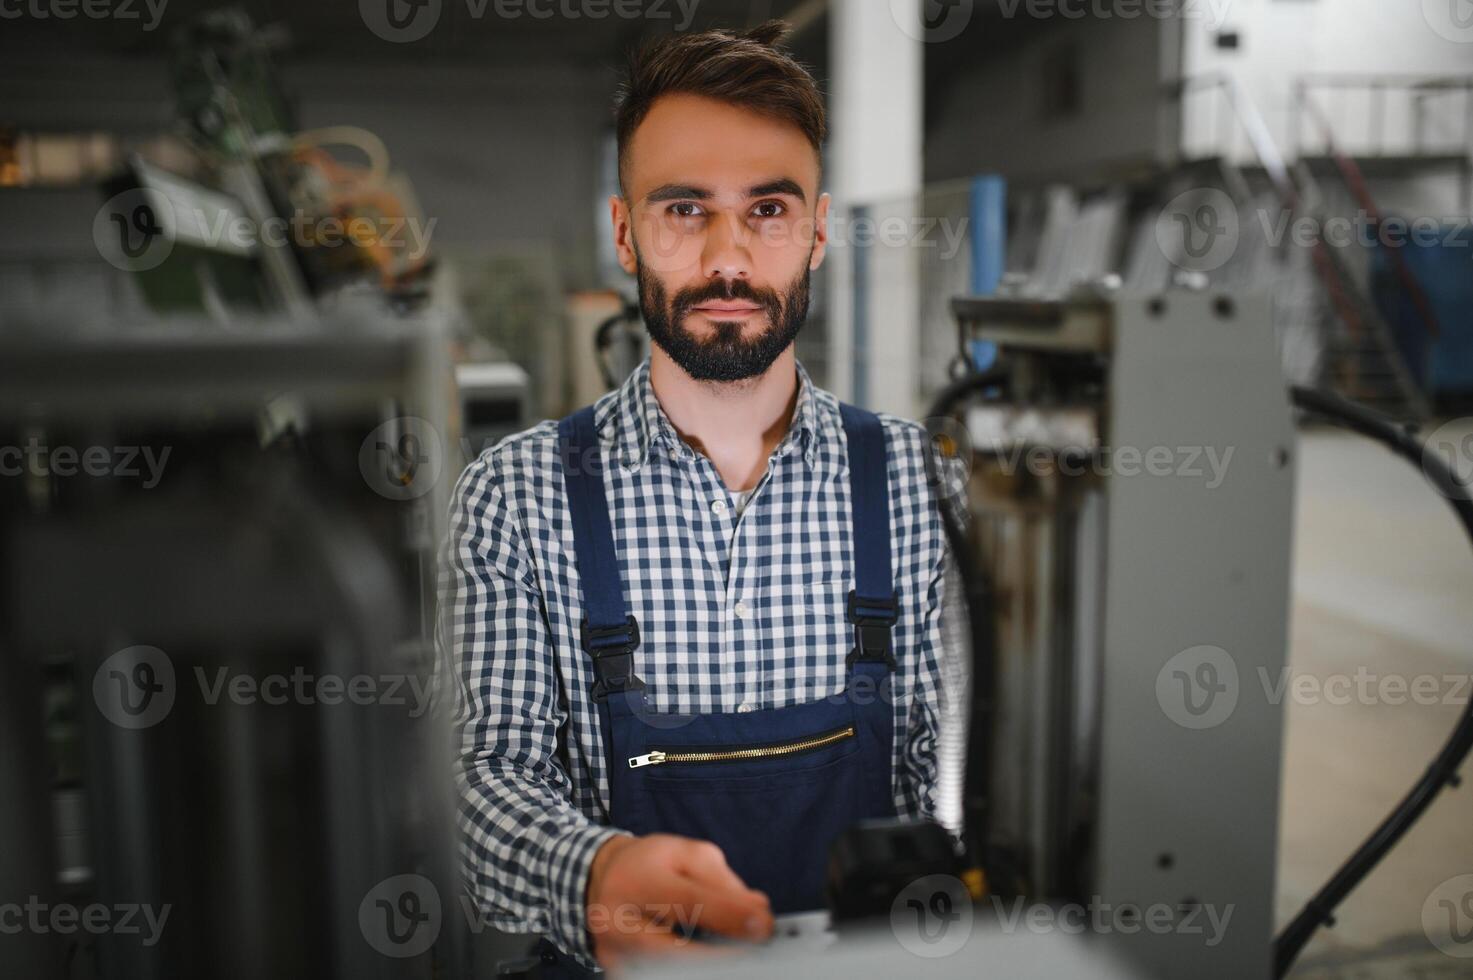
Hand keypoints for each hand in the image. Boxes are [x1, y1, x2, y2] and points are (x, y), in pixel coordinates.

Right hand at [585, 833, 773, 969]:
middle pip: (669, 950)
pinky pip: (657, 972)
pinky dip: (687, 970)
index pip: (687, 900)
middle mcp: (617, 920)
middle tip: (754, 951)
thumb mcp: (686, 854)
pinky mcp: (616, 969)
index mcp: (637, 882)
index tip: (763, 924)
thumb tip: (757, 911)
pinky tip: (711, 965)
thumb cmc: (650, 864)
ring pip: (664, 969)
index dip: (729, 914)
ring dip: (706, 966)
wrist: (602, 877)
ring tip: (737, 956)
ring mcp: (613, 952)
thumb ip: (723, 880)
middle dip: (718, 956)